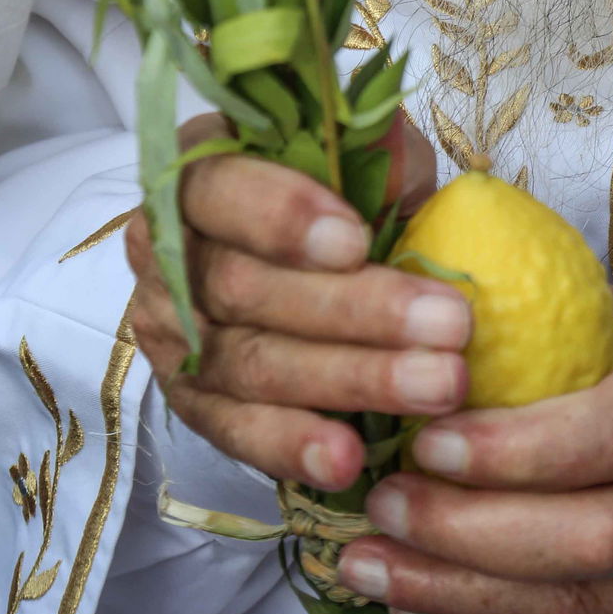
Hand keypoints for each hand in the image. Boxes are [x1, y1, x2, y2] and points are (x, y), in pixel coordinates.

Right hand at [125, 109, 470, 488]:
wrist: (294, 254)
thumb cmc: (337, 191)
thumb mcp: (359, 153)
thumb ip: (376, 154)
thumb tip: (406, 174)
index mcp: (197, 171)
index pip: (218, 189)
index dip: (282, 217)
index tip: (357, 241)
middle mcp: (164, 251)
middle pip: (244, 287)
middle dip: (352, 310)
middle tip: (448, 326)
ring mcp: (169, 332)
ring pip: (249, 363)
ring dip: (347, 380)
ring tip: (433, 387)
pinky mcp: (189, 399)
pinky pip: (234, 431)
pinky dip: (292, 446)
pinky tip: (348, 460)